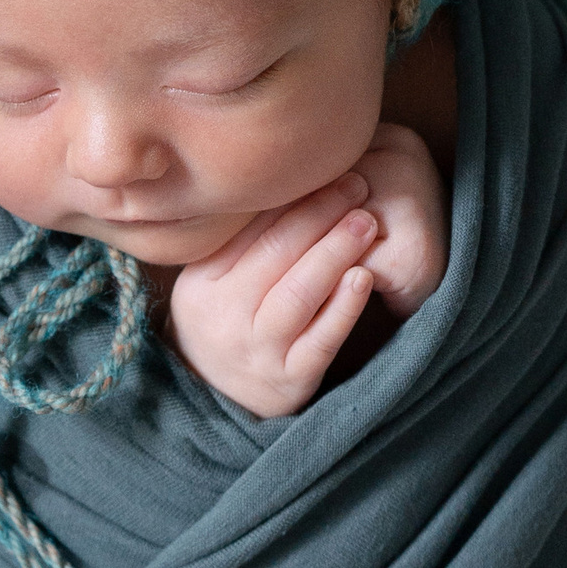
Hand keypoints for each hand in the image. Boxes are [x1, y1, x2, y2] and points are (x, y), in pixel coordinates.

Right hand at [166, 135, 447, 420]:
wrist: (220, 397)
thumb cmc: (228, 322)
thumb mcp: (215, 282)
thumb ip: (242, 241)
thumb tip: (288, 176)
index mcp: (200, 283)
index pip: (248, 231)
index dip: (292, 197)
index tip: (327, 170)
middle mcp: (221, 317)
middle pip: (275, 254)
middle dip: (320, 213)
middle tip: (357, 185)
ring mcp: (255, 350)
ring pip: (298, 293)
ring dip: (335, 252)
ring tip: (366, 221)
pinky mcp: (289, 380)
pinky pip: (321, 339)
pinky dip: (344, 307)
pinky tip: (365, 277)